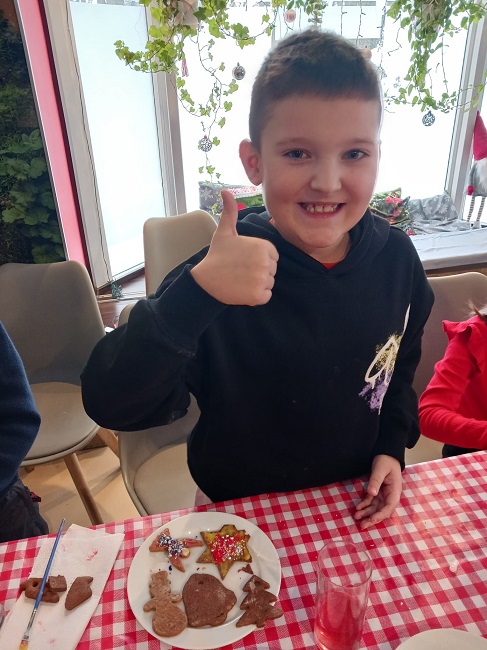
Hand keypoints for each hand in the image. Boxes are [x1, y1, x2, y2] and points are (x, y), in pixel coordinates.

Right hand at [191, 190, 278, 305]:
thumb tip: (225, 191)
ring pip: (269, 283)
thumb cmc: (217, 255)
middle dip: (259, 272)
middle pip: (272, 270)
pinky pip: (266, 296)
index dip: (259, 259)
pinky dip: (256, 296)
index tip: (244, 260)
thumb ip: (230, 211)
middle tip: (240, 270)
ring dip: (257, 284)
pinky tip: (242, 289)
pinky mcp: (258, 295)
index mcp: (264, 246)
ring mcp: (262, 279)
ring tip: (241, 279)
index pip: (272, 256)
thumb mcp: (225, 231)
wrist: (205, 279)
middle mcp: (265, 262)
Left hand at [354, 454, 401, 529]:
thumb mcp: (380, 468)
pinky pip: (371, 501)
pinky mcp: (377, 491)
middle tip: (362, 526)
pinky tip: (357, 508)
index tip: (371, 520)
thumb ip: (376, 480)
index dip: (380, 515)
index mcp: (394, 491)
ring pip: (375, 508)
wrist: (386, 454)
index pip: (389, 507)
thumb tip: (372, 494)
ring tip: (356, 518)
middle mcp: (390, 495)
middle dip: (372, 519)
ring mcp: (383, 494)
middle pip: (382, 510)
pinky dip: (364, 505)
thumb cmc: (386, 460)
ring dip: (366, 513)